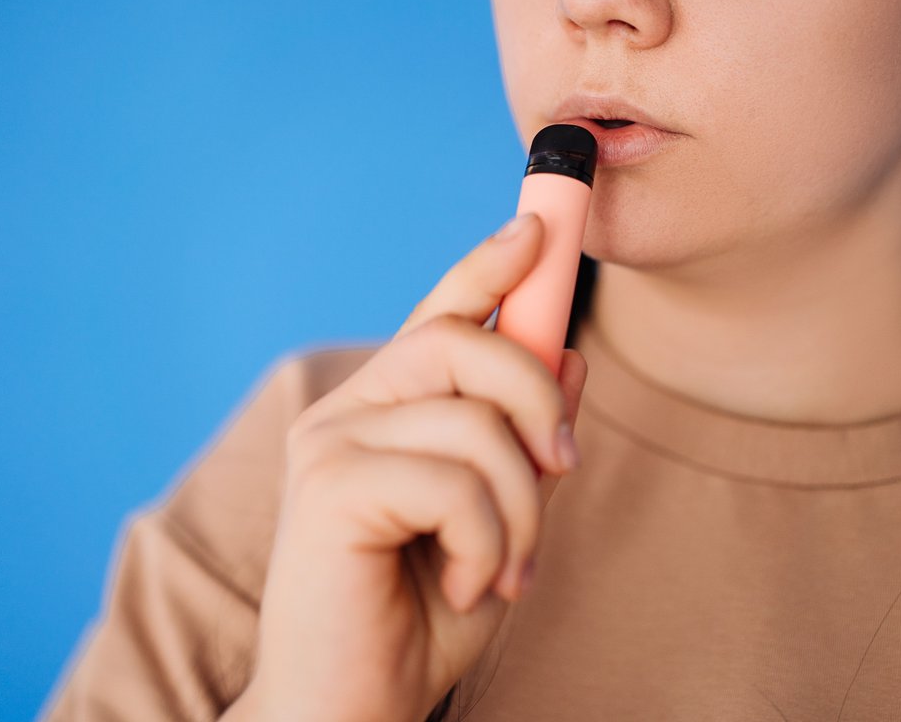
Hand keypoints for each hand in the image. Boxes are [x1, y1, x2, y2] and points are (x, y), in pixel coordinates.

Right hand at [240, 212, 587, 721]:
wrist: (352, 707)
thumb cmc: (418, 618)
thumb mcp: (499, 521)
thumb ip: (522, 445)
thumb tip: (571, 359)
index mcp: (379, 415)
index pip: (438, 318)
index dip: (489, 267)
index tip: (539, 226)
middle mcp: (345, 415)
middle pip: (464, 343)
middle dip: (537, 396)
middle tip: (561, 467)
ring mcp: (329, 445)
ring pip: (473, 419)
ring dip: (522, 506)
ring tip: (505, 569)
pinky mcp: (329, 487)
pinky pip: (455, 481)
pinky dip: (490, 542)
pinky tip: (467, 584)